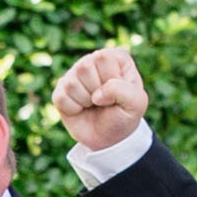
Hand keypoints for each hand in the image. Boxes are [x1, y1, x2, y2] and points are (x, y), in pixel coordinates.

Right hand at [52, 43, 152, 161]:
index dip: (110, 78)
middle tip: (104, 100)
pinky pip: (60, 97)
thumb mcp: (136, 104)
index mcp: (114, 57)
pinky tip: (81, 109)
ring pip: (71, 83)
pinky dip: (73, 109)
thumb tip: (96, 95)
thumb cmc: (124, 116)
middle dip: (96, 90)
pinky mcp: (60, 90)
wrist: (109, 139)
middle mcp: (92, 61)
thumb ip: (123, 91)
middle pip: (84, 67)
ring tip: (93, 104)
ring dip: (85, 101)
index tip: (117, 91)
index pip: (103, 57)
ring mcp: (74, 75)